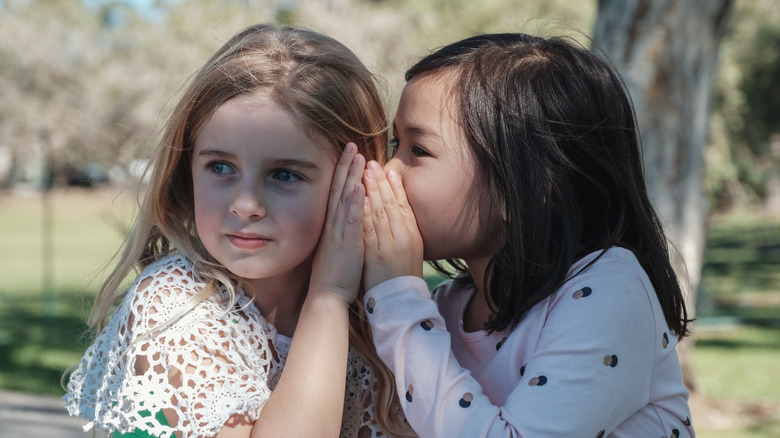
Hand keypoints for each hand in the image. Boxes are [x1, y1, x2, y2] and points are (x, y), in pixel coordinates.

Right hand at [309, 143, 365, 304]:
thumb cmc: (334, 275)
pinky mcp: (346, 243)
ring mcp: (338, 233)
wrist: (327, 296)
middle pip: (338, 189)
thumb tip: (343, 219)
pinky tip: (357, 186)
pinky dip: (353, 203)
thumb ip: (339, 231)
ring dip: (350, 176)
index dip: (341, 173)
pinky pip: (350, 220)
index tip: (347, 155)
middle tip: (351, 144)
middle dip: (345, 166)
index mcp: (331, 225)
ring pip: (344, 199)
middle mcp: (332, 225)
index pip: (336, 193)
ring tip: (356, 156)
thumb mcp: (335, 247)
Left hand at [362, 160, 423, 289]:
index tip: (387, 168)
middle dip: (381, 182)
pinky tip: (360, 196)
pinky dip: (365, 211)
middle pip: (392, 204)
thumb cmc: (400, 277)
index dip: (395, 186)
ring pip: (381, 212)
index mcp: (411, 235)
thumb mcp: (407, 251)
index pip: (402, 205)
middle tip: (373, 162)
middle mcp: (402, 237)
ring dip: (373, 189)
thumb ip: (403, 233)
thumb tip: (397, 216)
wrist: (398, 301)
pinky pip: (370, 229)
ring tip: (366, 170)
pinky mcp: (376, 254)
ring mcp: (389, 245)